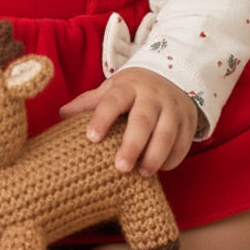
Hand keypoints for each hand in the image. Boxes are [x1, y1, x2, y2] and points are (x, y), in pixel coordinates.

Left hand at [59, 68, 196, 176]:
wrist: (174, 75)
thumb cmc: (134, 89)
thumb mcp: (112, 89)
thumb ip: (89, 103)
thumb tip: (61, 114)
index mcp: (128, 87)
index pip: (113, 101)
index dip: (102, 118)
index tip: (91, 138)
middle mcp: (152, 96)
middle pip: (143, 121)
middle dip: (132, 145)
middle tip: (120, 168)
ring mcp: (173, 109)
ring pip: (166, 134)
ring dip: (154, 156)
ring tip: (141, 174)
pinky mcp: (188, 122)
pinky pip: (183, 144)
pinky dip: (171, 159)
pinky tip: (158, 169)